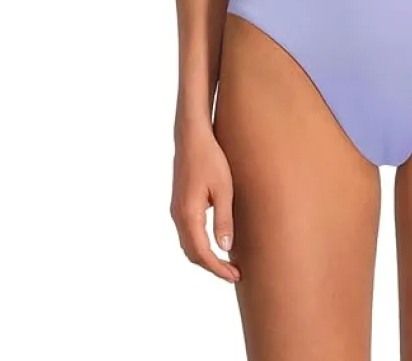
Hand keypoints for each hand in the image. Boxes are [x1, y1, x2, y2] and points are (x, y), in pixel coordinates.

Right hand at [170, 125, 240, 283]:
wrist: (192, 136)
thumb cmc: (210, 159)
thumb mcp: (224, 189)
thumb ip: (223, 219)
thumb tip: (225, 248)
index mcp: (188, 214)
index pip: (202, 253)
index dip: (217, 268)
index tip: (234, 276)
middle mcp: (178, 215)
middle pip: (192, 253)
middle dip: (212, 266)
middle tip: (234, 273)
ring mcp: (176, 210)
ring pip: (188, 244)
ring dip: (205, 256)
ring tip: (227, 263)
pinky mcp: (180, 203)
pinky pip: (188, 232)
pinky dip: (200, 244)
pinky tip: (215, 242)